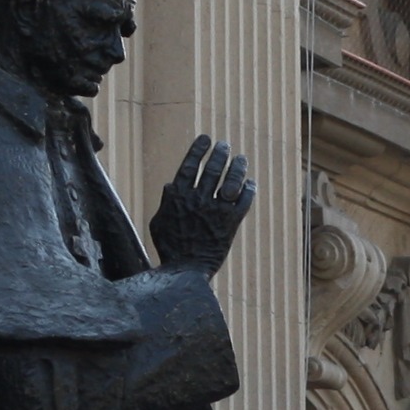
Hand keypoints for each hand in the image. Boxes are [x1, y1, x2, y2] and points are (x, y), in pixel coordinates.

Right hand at [149, 134, 254, 274]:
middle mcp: (198, 199)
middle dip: (219, 154)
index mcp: (178, 197)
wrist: (186, 270)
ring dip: (237, 167)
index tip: (205, 139)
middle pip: (212, 169)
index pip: (190, 166)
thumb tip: (171, 185)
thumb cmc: (169, 247)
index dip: (198, 150)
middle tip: (224, 145)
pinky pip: (244, 201)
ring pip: (230, 181)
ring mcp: (215, 210)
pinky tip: (251, 184)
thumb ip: (165, 202)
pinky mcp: (231, 222)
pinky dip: (248, 190)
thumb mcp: (158, 222)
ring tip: (240, 158)